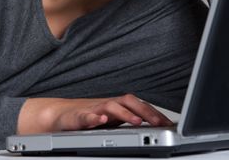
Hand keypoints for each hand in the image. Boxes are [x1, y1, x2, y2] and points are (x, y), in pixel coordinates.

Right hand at [17, 94, 173, 134]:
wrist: (59, 115)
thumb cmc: (89, 117)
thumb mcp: (113, 121)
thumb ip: (129, 121)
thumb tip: (153, 127)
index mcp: (118, 106)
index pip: (139, 105)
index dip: (154, 113)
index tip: (168, 123)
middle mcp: (107, 105)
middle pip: (129, 101)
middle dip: (145, 111)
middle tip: (159, 123)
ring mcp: (93, 109)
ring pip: (111, 106)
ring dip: (125, 113)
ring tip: (137, 121)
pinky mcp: (78, 117)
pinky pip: (87, 116)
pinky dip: (94, 118)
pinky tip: (102, 120)